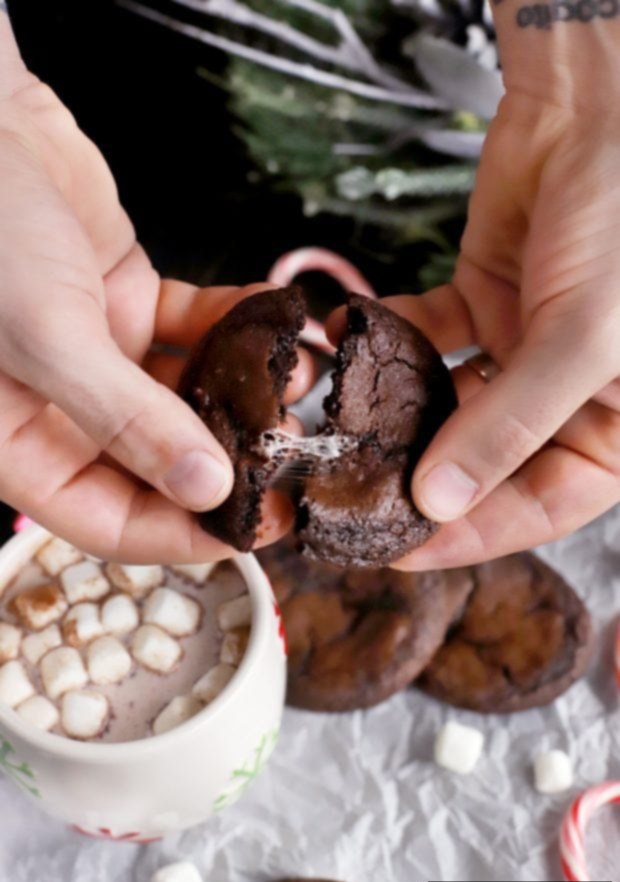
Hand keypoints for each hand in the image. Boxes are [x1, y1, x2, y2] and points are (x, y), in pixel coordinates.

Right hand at [0, 53, 311, 561]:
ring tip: (298, 384)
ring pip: (182, 398)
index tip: (254, 530)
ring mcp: (98, 355)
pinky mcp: (126, 301)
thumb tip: (208, 491)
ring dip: (241, 393)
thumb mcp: (47, 335)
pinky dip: (234, 327)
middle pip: (153, 465)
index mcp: (15, 441)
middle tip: (293, 458)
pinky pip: (192, 330)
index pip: (105, 518)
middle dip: (224, 463)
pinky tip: (277, 322)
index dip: (179, 534)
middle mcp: (59, 408)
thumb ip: (127, 418)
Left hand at [330, 92, 619, 568]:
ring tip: (343, 439)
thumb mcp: (581, 340)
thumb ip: (508, 426)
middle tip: (357, 502)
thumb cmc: (619, 222)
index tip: (402, 552)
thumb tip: (438, 503)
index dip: (475, 534)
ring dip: (401, 415)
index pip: (544, 504)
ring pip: (455, 403)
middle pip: (492, 460)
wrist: (595, 105)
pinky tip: (350, 345)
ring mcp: (526, 346)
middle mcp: (573, 392)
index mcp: (618, 423)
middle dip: (427, 480)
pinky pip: (433, 338)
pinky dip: (394, 342)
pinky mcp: (487, 299)